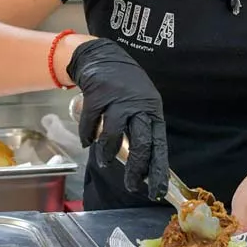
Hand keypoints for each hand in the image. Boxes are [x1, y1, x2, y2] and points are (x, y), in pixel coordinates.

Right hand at [67, 39, 168, 200]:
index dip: (158, 169)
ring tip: (104, 161)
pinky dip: (87, 135)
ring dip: (107, 153)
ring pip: (114, 135)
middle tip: (132, 185)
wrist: (104, 56)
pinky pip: (91, 123)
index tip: (156, 190)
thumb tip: (142, 164)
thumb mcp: (141, 106)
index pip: (159, 145)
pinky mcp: (98, 95)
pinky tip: (87, 141)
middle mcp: (139, 107)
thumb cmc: (126, 87)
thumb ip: (140, 130)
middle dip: (136, 168)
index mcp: (153, 112)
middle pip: (141, 143)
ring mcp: (118, 100)